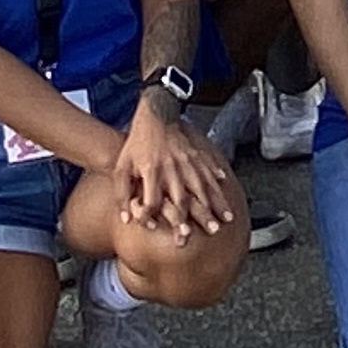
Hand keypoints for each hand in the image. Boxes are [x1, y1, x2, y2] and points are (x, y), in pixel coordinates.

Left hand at [116, 103, 237, 238]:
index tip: (154, 228)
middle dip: (196, 217)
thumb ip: (122, 194)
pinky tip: (226, 193)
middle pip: (184, 199)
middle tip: (207, 232)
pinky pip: (210, 170)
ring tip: (226, 218)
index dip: (152, 216)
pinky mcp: (196, 155)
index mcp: (151, 172)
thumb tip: (126, 219)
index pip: (152, 201)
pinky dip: (218, 183)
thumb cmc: (136, 145)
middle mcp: (171, 169)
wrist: (154, 116)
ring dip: (215, 204)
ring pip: (203, 187)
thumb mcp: (121, 167)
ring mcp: (186, 162)